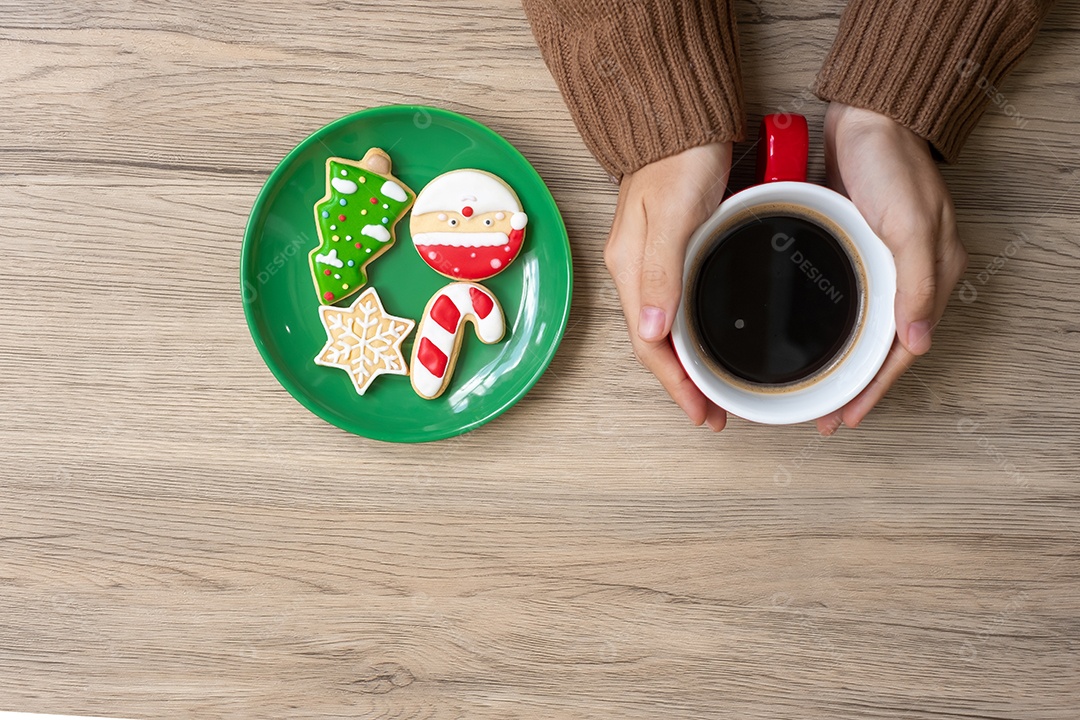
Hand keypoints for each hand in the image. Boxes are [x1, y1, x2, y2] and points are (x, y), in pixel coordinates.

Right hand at [604, 143, 732, 430]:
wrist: (680, 116)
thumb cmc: (680, 156)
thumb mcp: (674, 215)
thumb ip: (662, 271)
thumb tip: (655, 332)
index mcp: (631, 269)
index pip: (650, 344)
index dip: (675, 384)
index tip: (701, 412)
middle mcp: (634, 271)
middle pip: (655, 344)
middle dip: (681, 384)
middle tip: (712, 414)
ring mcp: (648, 261)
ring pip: (664, 330)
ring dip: (686, 364)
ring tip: (711, 390)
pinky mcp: (666, 249)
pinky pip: (673, 307)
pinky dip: (689, 335)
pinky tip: (704, 342)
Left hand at [815, 103, 967, 434]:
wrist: (866, 116)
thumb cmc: (893, 164)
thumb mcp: (911, 224)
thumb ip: (915, 282)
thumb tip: (917, 342)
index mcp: (930, 276)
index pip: (903, 350)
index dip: (875, 388)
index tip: (848, 416)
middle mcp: (907, 276)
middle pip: (881, 348)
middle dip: (856, 386)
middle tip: (825, 416)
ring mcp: (879, 263)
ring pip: (861, 330)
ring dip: (841, 363)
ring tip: (816, 390)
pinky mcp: (851, 247)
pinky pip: (844, 301)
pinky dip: (830, 328)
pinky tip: (808, 340)